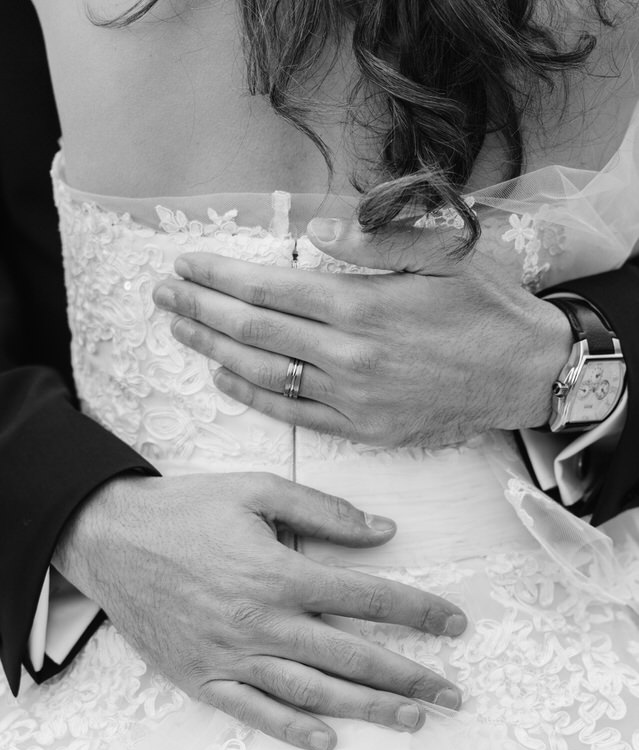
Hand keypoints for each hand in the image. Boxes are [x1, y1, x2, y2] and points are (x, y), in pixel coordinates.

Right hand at [53, 472, 464, 749]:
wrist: (109, 538)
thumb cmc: (185, 510)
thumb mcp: (255, 490)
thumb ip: (322, 511)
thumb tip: (384, 531)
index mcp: (279, 574)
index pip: (367, 598)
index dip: (419, 612)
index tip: (456, 624)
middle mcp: (262, 622)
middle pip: (352, 657)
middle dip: (410, 678)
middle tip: (453, 695)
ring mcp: (231, 656)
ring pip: (314, 692)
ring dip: (369, 710)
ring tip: (413, 721)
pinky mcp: (201, 678)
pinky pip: (254, 711)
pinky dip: (292, 729)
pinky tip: (329, 740)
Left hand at [154, 217, 571, 446]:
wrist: (526, 375)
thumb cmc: (487, 307)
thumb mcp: (444, 252)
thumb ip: (375, 241)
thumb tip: (315, 231)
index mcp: (362, 305)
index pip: (269, 287)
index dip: (220, 275)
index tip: (186, 264)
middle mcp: (348, 355)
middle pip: (254, 330)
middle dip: (201, 309)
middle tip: (163, 294)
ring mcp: (353, 398)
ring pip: (264, 373)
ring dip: (214, 349)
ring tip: (180, 331)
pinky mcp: (363, 429)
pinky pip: (294, 413)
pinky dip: (253, 395)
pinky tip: (224, 377)